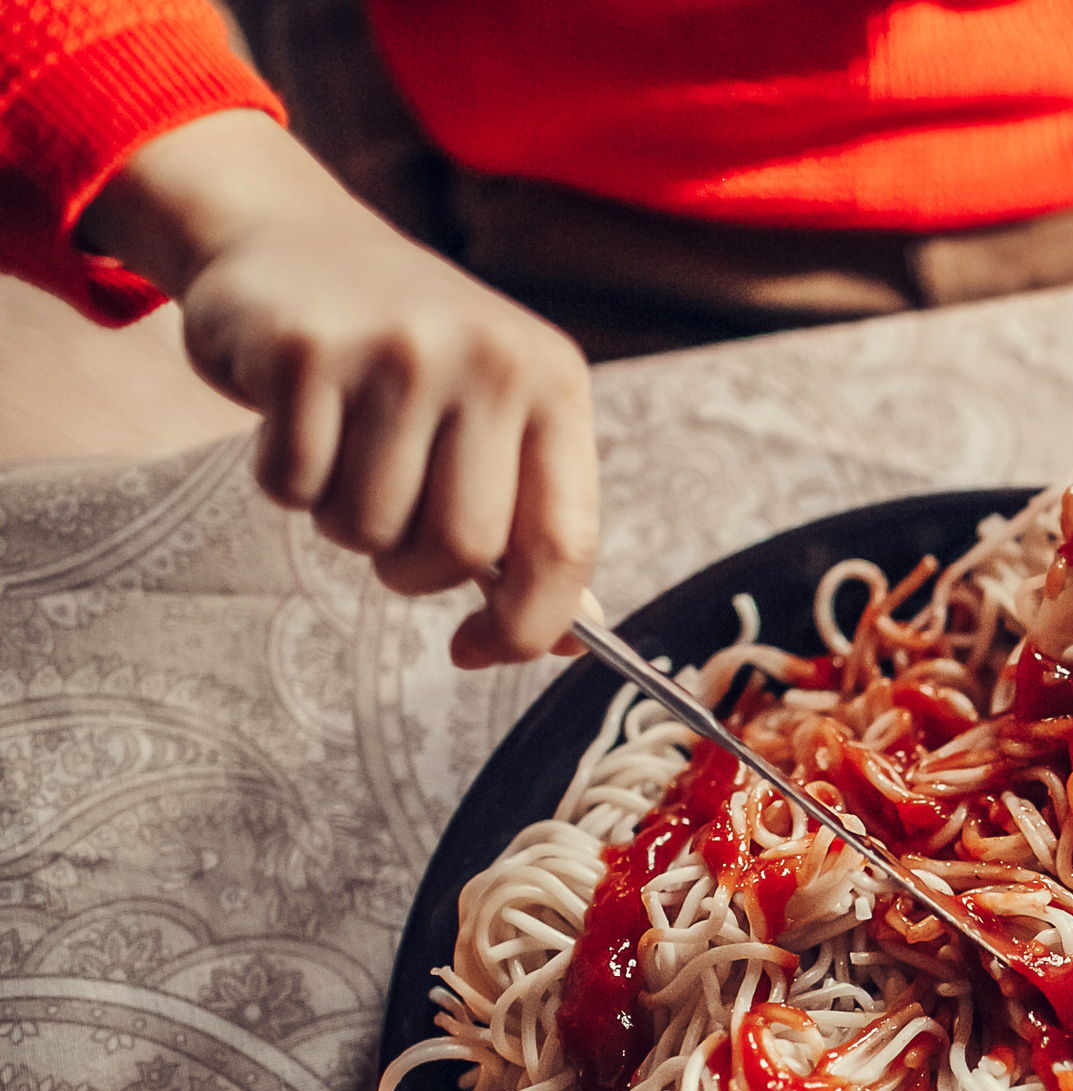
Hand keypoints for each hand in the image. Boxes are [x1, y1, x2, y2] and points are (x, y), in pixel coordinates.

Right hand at [80, 111, 596, 666]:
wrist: (290, 238)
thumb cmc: (407, 359)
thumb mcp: (494, 416)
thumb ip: (532, 522)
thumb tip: (566, 644)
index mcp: (553, 383)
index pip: (566, 542)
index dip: (528, 624)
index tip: (480, 649)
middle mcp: (489, 360)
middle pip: (460, 550)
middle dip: (413, 570)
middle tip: (390, 525)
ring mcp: (397, 349)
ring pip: (370, 529)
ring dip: (345, 522)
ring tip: (343, 452)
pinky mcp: (303, 350)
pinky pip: (293, 487)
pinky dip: (285, 483)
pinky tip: (295, 420)